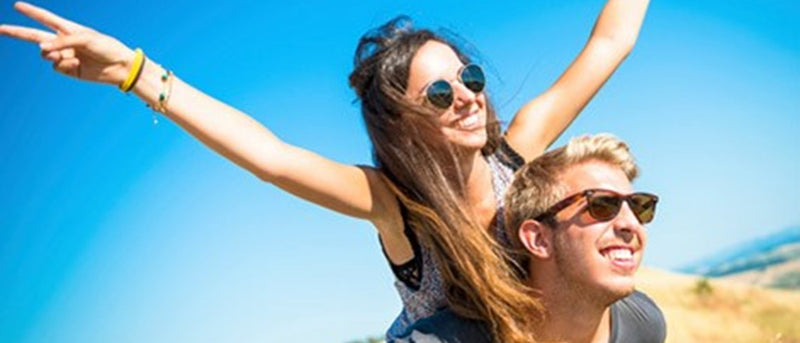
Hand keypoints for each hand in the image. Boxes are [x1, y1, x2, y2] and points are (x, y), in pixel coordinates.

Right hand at [0, 2, 135, 84]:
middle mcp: (64, 42)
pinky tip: (76, 65)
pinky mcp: (69, 70)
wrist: (120, 67)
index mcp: (68, 29)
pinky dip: (63, 65)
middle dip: (16, 32)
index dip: (31, 12)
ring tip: (70, 56)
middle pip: (34, 36)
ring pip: (45, 54)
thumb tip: (41, 50)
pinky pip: (56, 67)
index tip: (17, 5)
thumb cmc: (106, 47)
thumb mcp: (85, 39)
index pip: (45, 18)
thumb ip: (62, 42)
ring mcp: (65, 56)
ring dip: (53, 54)